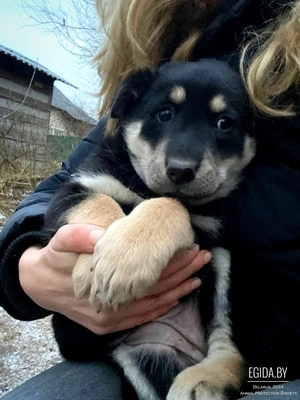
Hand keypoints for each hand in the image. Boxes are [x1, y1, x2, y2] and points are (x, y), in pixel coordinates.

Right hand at [19, 224, 210, 334]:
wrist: (38, 284)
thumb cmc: (54, 258)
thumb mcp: (62, 241)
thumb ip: (80, 237)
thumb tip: (103, 236)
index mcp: (104, 284)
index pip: (148, 275)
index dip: (172, 262)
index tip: (191, 248)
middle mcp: (110, 307)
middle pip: (155, 290)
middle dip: (182, 273)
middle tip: (203, 258)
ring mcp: (109, 320)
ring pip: (152, 306)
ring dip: (177, 291)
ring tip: (197, 276)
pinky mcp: (107, 325)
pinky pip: (140, 318)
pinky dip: (161, 308)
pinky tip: (176, 298)